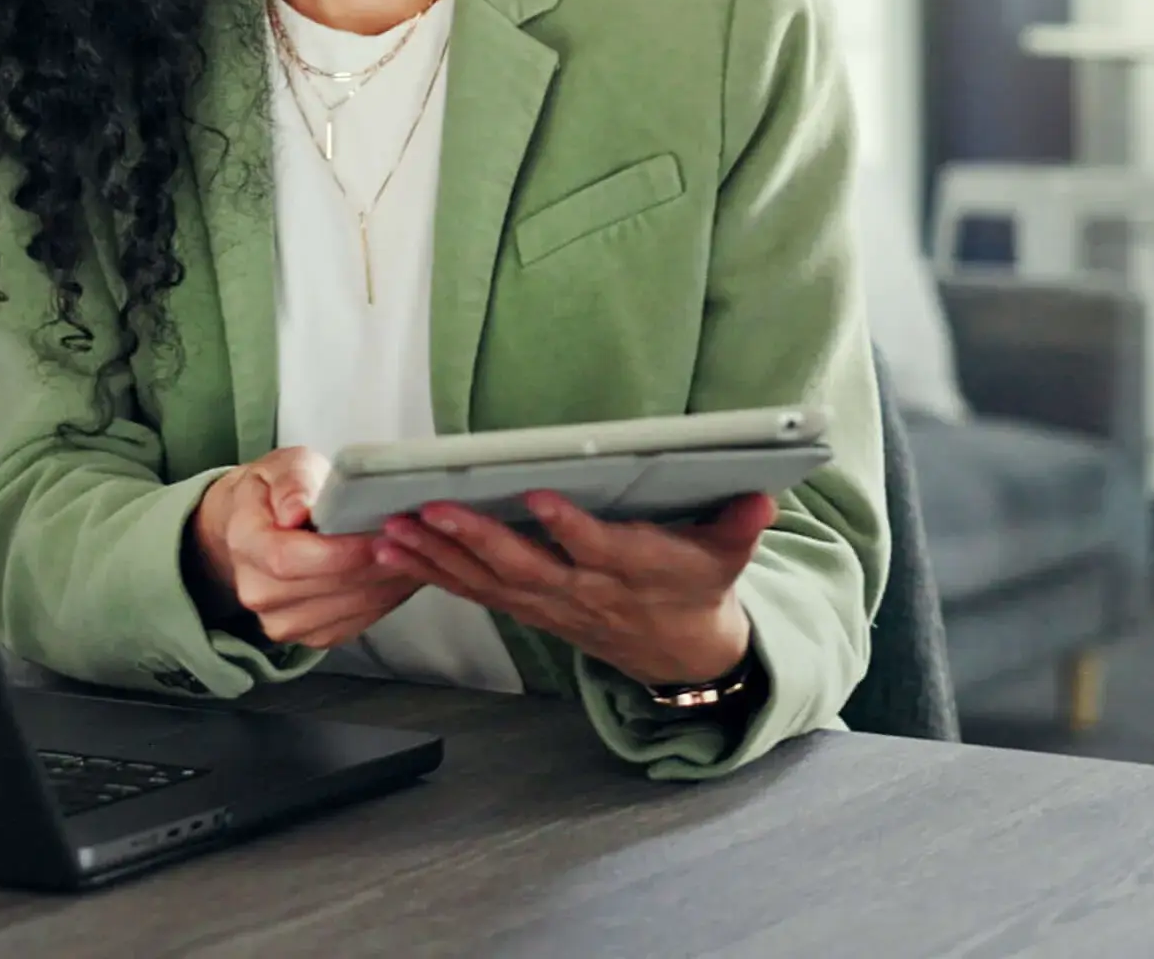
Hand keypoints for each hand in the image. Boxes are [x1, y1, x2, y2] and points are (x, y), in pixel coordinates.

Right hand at [186, 446, 424, 650]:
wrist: (261, 526)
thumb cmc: (277, 491)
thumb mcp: (283, 466)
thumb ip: (292, 483)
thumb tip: (296, 511)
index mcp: (244, 542)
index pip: (290, 559)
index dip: (341, 552)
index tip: (381, 533)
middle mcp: (256, 592)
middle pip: (327, 587)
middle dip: (376, 563)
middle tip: (414, 538)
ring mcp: (282, 621)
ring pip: (350, 608)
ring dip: (388, 582)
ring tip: (414, 551)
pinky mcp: (311, 636)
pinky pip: (358, 622)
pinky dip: (386, 597)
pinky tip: (401, 571)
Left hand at [375, 490, 775, 687]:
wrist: (682, 655)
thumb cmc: (699, 587)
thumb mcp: (730, 556)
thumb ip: (741, 524)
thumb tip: (764, 498)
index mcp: (632, 570)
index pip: (597, 549)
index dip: (569, 528)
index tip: (540, 498)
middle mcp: (583, 592)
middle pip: (524, 568)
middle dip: (474, 540)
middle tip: (431, 509)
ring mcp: (551, 606)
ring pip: (486, 582)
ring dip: (435, 557)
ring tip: (389, 531)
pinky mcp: (528, 609)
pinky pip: (473, 592)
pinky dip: (430, 572)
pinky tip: (390, 551)